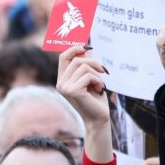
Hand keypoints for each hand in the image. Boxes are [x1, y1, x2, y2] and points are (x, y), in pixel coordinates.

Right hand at [56, 46, 111, 161]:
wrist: (98, 119)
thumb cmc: (96, 99)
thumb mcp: (91, 78)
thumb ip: (87, 64)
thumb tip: (86, 46)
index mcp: (62, 80)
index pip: (63, 57)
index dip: (74, 48)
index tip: (87, 47)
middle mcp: (61, 83)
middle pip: (76, 59)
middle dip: (93, 62)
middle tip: (103, 70)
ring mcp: (65, 87)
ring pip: (83, 66)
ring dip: (97, 74)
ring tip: (101, 84)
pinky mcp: (73, 91)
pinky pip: (88, 75)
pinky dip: (98, 81)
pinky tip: (100, 89)